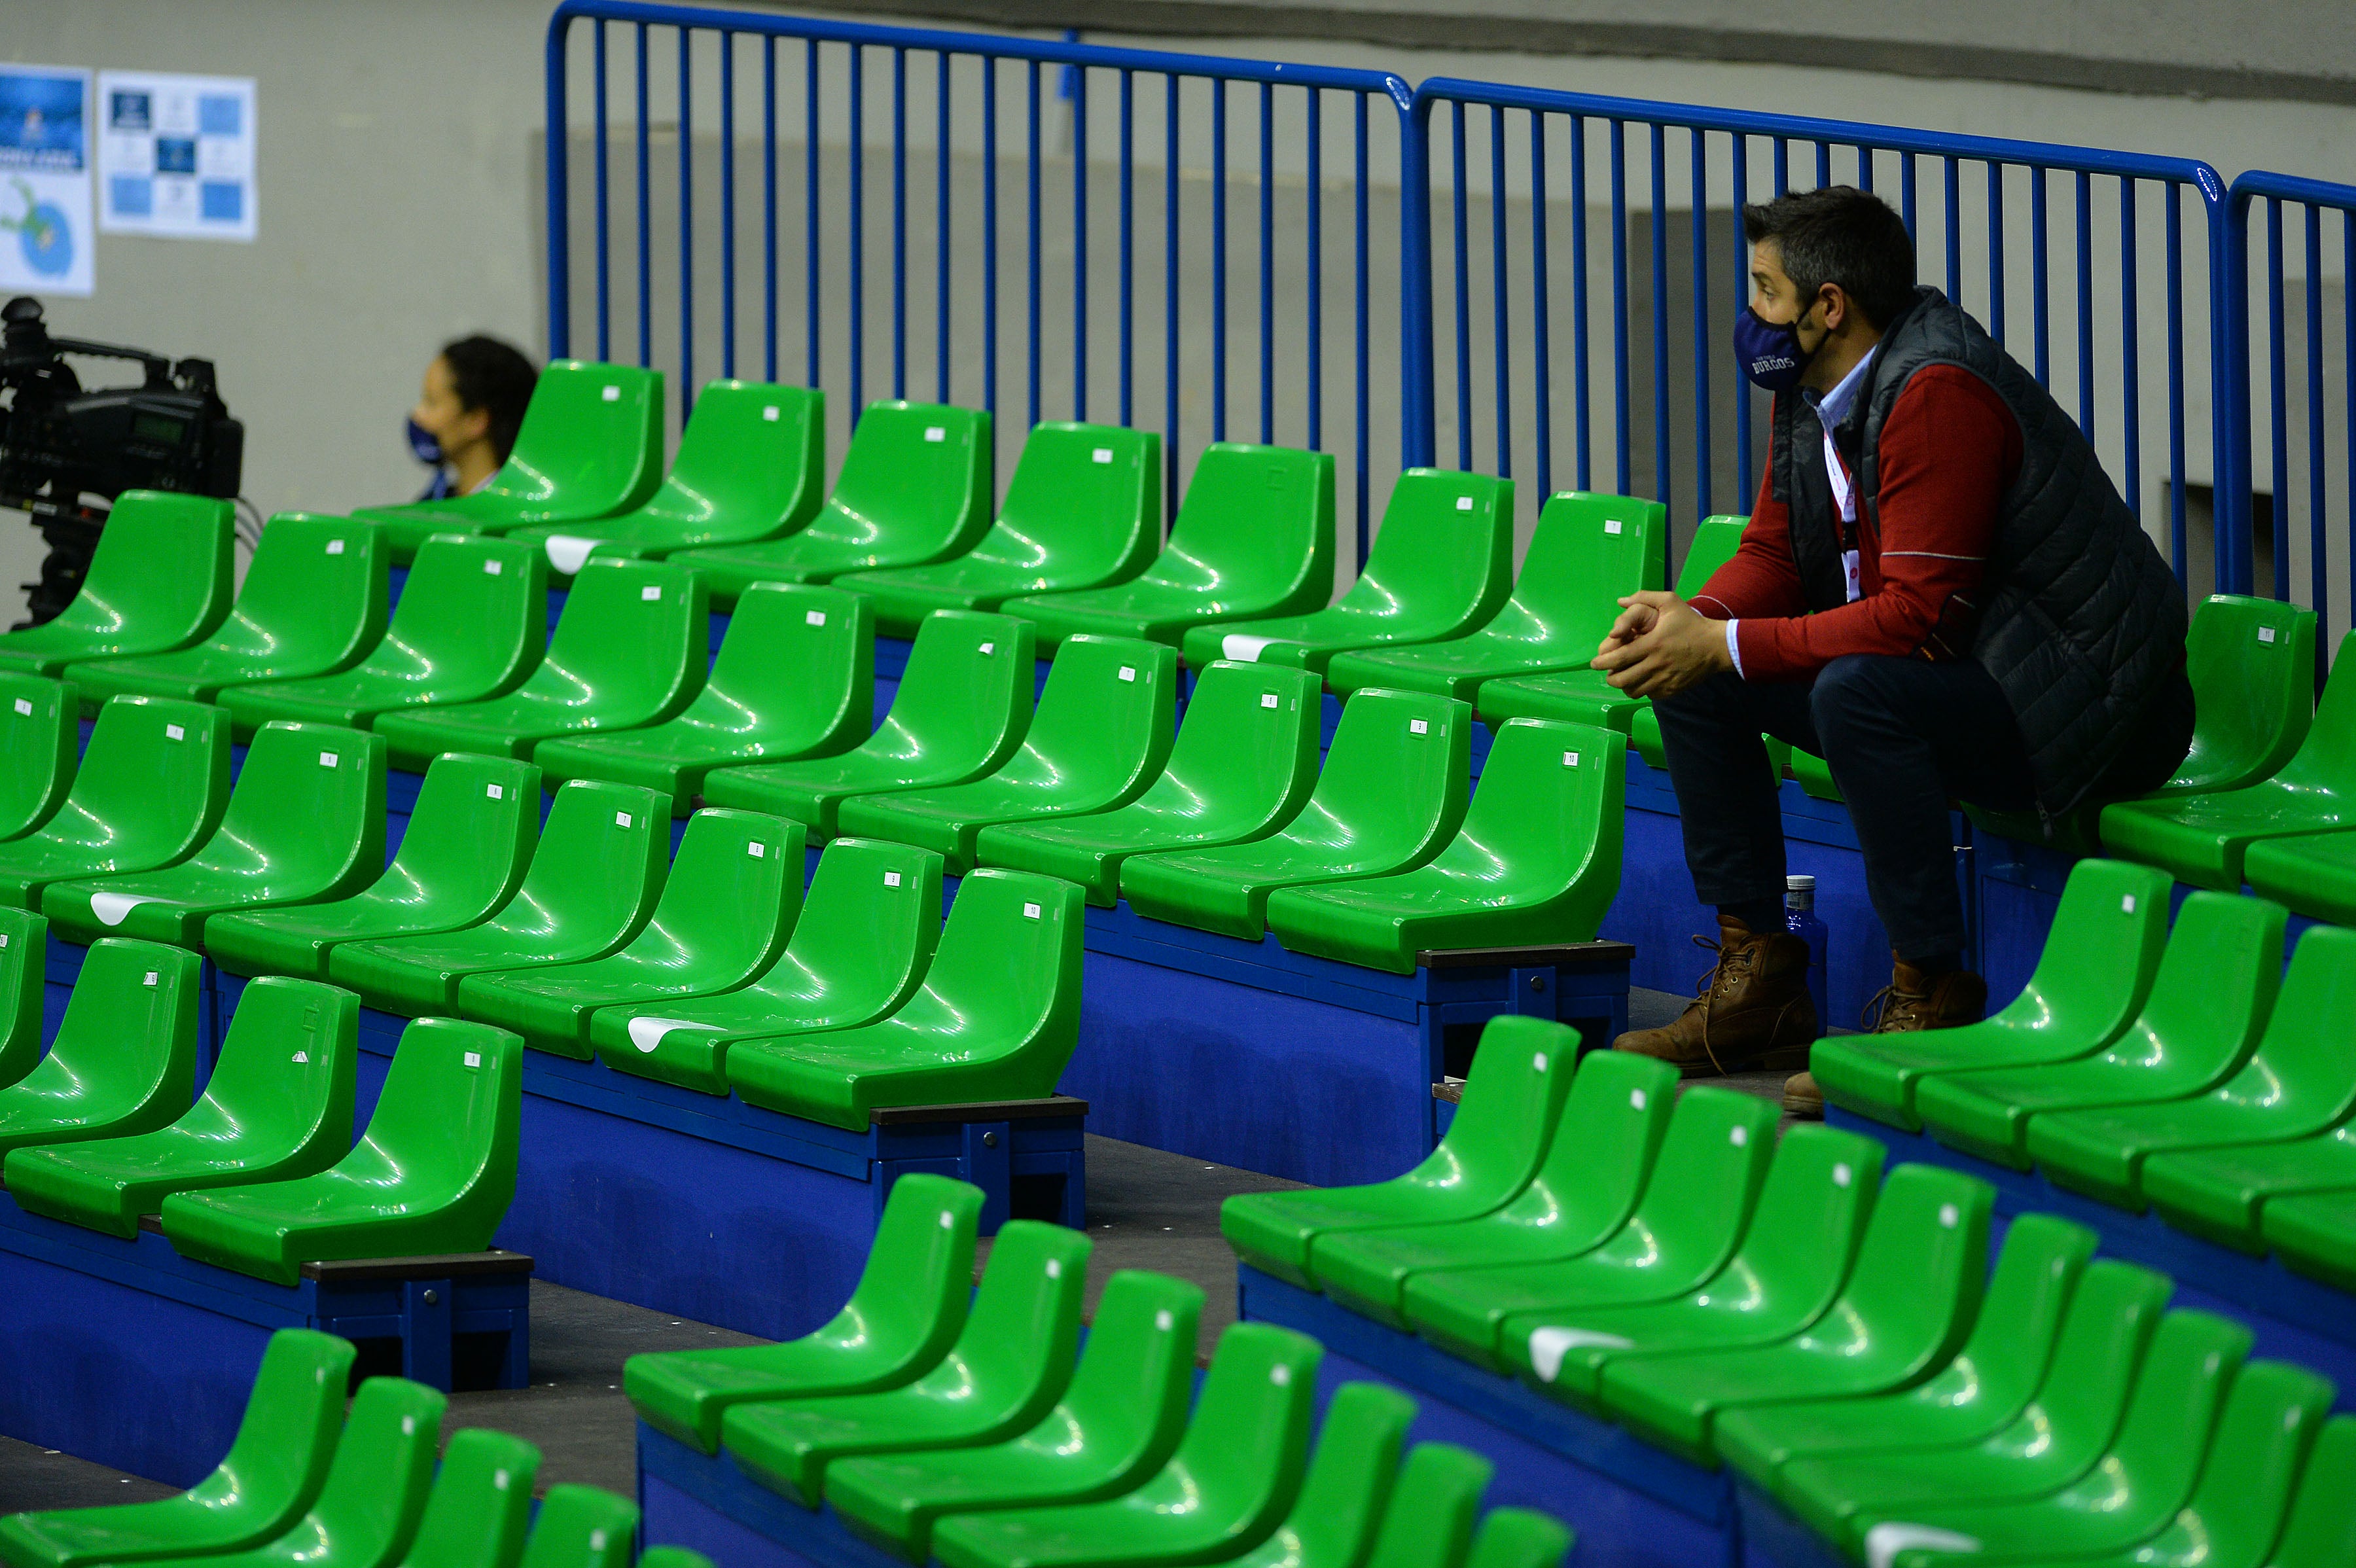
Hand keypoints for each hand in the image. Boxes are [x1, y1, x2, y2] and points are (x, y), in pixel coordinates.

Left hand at [1588, 590, 1732, 699]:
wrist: (1717, 646)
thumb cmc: (1691, 623)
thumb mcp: (1670, 602)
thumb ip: (1644, 597)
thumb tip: (1620, 602)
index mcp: (1652, 644)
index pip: (1619, 658)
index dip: (1602, 662)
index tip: (1594, 663)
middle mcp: (1656, 665)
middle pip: (1621, 680)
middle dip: (1609, 677)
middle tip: (1608, 671)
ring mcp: (1664, 680)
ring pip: (1633, 691)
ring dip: (1624, 685)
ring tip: (1623, 677)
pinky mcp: (1671, 690)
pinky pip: (1648, 695)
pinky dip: (1641, 690)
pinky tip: (1642, 680)